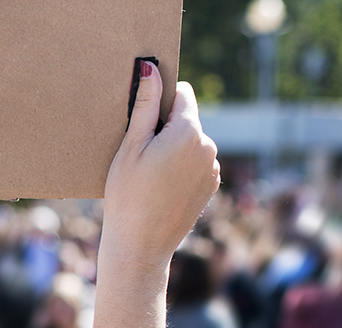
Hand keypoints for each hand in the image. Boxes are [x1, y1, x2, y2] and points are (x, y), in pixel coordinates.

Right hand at [100, 63, 220, 272]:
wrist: (141, 245)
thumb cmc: (128, 195)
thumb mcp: (131, 146)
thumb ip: (144, 105)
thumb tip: (151, 69)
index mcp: (189, 132)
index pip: (182, 94)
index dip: (161, 101)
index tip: (144, 121)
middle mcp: (208, 146)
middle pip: (187, 120)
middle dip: (166, 128)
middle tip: (141, 156)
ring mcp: (213, 168)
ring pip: (192, 143)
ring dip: (174, 149)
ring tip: (151, 176)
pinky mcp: (211, 186)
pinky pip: (196, 164)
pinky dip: (182, 168)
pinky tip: (162, 188)